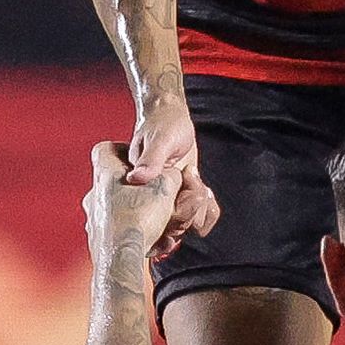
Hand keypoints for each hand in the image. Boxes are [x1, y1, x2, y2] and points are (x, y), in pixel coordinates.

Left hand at [85, 140, 180, 268]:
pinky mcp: (98, 243)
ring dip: (144, 217)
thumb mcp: (164, 185)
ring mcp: (94, 220)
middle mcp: (94, 196)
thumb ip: (169, 175)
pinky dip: (140, 237)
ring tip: (164, 226)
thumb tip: (171, 176)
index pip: (105, 150)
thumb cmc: (140, 215)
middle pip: (115, 184)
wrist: (120, 259)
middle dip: (141, 192)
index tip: (138, 160)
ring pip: (120, 212)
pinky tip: (158, 243)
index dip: (121, 149)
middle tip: (160, 200)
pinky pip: (122, 235)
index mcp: (105, 175)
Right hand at [126, 94, 219, 257]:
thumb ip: (150, 161)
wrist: (171, 117)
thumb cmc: (161, 125)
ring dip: (200, 209)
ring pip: (186, 224)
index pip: (151, 219)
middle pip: (171, 227)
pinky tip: (206, 192)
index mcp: (138, 189)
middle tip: (193, 182)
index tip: (183, 195)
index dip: (170, 218)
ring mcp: (168, 200)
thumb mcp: (158, 141)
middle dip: (190, 210)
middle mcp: (151, 199)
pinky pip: (198, 216)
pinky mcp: (183, 198)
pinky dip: (208, 209)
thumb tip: (136, 179)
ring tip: (200, 185)